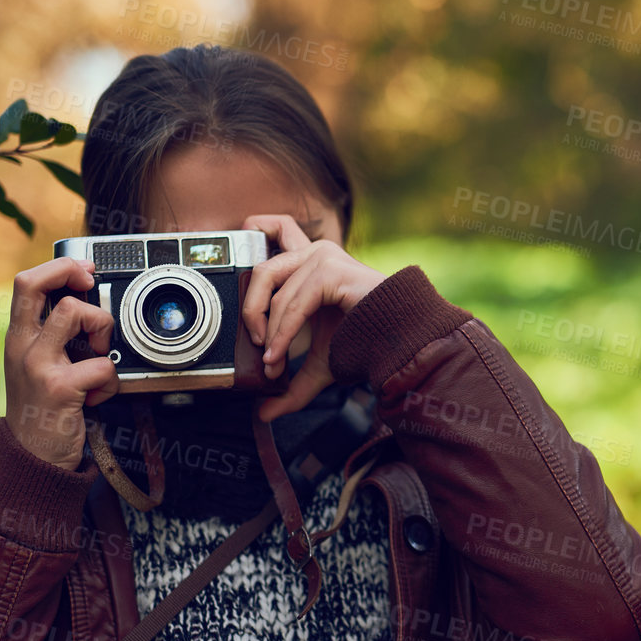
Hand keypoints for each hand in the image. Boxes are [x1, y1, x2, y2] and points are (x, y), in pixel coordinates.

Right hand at [4, 257, 118, 467]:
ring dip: (100, 329)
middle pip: (36, 283)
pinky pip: (102, 365)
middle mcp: (22, 346)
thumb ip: (52, 338)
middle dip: (72, 274)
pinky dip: (110, 383)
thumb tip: (88, 306)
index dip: (59, 267)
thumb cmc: (43, 412)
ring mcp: (38, 365)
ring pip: (75, 313)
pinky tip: (96, 398)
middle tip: (92, 287)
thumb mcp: (36, 368)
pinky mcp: (59, 388)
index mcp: (18, 338)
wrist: (32, 460)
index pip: (25, 282)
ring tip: (96, 356)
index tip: (85, 272)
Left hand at [240, 214, 384, 421]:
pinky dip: (282, 333)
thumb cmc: (365, 344)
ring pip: (274, 290)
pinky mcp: (331, 271)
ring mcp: (324, 258)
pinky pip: (293, 303)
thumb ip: (291, 386)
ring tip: (274, 361)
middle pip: (263, 267)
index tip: (240, 240)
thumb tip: (263, 413)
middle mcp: (317, 253)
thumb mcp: (318, 365)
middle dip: (251, 310)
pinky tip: (280, 355)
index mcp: (312, 264)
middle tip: (257, 345)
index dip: (256, 227)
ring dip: (268, 332)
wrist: (399, 343)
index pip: (279, 227)